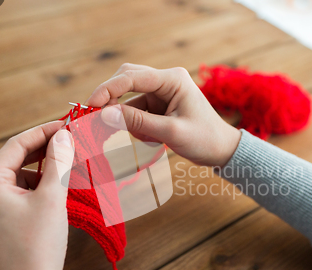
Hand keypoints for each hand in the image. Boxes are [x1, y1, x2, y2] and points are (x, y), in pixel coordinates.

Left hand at [0, 121, 74, 269]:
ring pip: (20, 176)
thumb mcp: (52, 198)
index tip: (66, 125)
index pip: (16, 145)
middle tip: (70, 143)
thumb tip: (64, 136)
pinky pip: (20, 192)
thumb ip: (58, 162)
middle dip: (44, 150)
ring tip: (68, 167)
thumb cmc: (38, 244)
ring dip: (43, 169)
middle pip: (16, 159)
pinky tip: (57, 188)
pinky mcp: (0, 219)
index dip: (43, 132)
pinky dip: (38, 186)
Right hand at [86, 63, 240, 166]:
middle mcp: (165, 81)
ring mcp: (161, 93)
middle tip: (99, 119)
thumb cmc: (204, 139)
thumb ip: (137, 122)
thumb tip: (104, 114)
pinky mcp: (158, 106)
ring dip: (129, 120)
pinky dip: (137, 126)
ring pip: (129, 100)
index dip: (107, 89)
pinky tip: (154, 139)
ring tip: (149, 138)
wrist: (221, 150)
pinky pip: (136, 112)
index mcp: (172, 79)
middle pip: (126, 80)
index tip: (90, 105)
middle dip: (112, 100)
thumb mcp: (170, 132)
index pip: (131, 76)